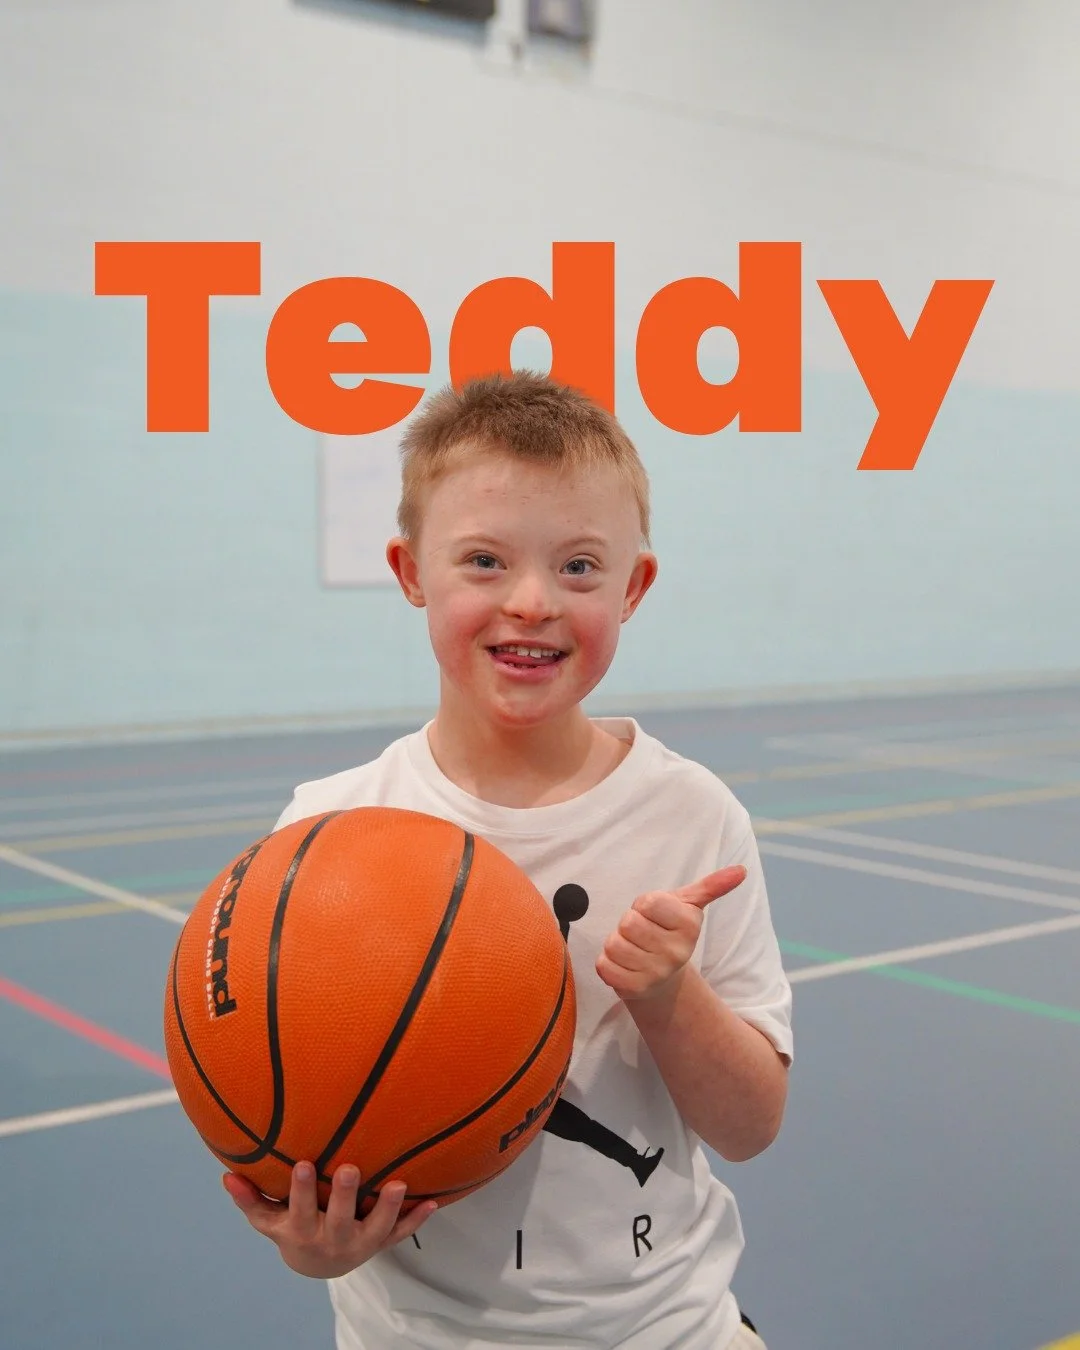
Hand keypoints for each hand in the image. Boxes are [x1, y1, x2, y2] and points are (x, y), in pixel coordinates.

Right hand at [222, 1161, 436, 1278]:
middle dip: (343, 1195)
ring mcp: (359, 1243)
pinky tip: (432, 1202)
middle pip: (338, 1219)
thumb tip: (227, 1176)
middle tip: (348, 1168)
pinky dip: (416, 1220)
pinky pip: (400, 1234)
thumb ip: (250, 1199)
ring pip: (375, 1229)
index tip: (302, 1163)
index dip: (300, 1190)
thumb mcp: (269, 1220)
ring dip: (388, 1208)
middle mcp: (332, 1240)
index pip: (299, 1210)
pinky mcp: (380, 1243)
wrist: (319, 1265)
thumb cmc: (292, 1229)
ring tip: (399, 1184)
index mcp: (302, 1232)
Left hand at [596, 865, 746, 1002]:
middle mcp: (676, 953)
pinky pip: (604, 965)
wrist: (663, 977)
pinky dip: (607, 962)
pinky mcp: (634, 990)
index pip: (647, 902)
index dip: (644, 905)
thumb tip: (741, 870)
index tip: (654, 915)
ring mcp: (656, 974)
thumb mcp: (689, 905)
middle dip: (629, 924)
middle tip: (643, 933)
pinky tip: (624, 965)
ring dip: (617, 942)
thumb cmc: (669, 931)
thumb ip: (711, 886)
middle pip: (628, 922)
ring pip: (614, 943)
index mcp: (689, 926)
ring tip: (634, 948)